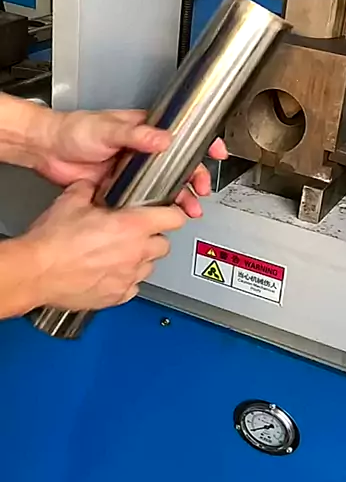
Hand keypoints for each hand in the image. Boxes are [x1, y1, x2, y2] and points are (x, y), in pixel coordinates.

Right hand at [21, 181, 186, 310]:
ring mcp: (127, 277)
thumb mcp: (72, 200)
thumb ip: (89, 189)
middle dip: (154, 237)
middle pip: (164, 244)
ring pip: (149, 267)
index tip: (168, 211)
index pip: (174, 218)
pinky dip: (126, 281)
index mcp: (131, 226)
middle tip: (137, 232)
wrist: (36, 272)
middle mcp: (135, 253)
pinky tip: (111, 272)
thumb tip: (92, 185)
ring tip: (121, 252)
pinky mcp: (116, 297)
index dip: (172, 212)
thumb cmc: (53, 241)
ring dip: (140, 259)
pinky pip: (132, 287)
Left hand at [34, 109, 227, 217]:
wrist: (48, 149)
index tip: (216, 151)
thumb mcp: (107, 128)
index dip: (202, 142)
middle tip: (201, 189)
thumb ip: (137, 134)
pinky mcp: (122, 187)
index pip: (181, 133)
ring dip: (180, 196)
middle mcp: (143, 150)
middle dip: (195, 177)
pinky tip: (164, 215)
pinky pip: (146, 199)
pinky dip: (157, 208)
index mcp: (144, 130)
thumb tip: (164, 139)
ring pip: (166, 184)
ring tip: (189, 209)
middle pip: (179, 164)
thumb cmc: (75, 129)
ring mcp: (133, 169)